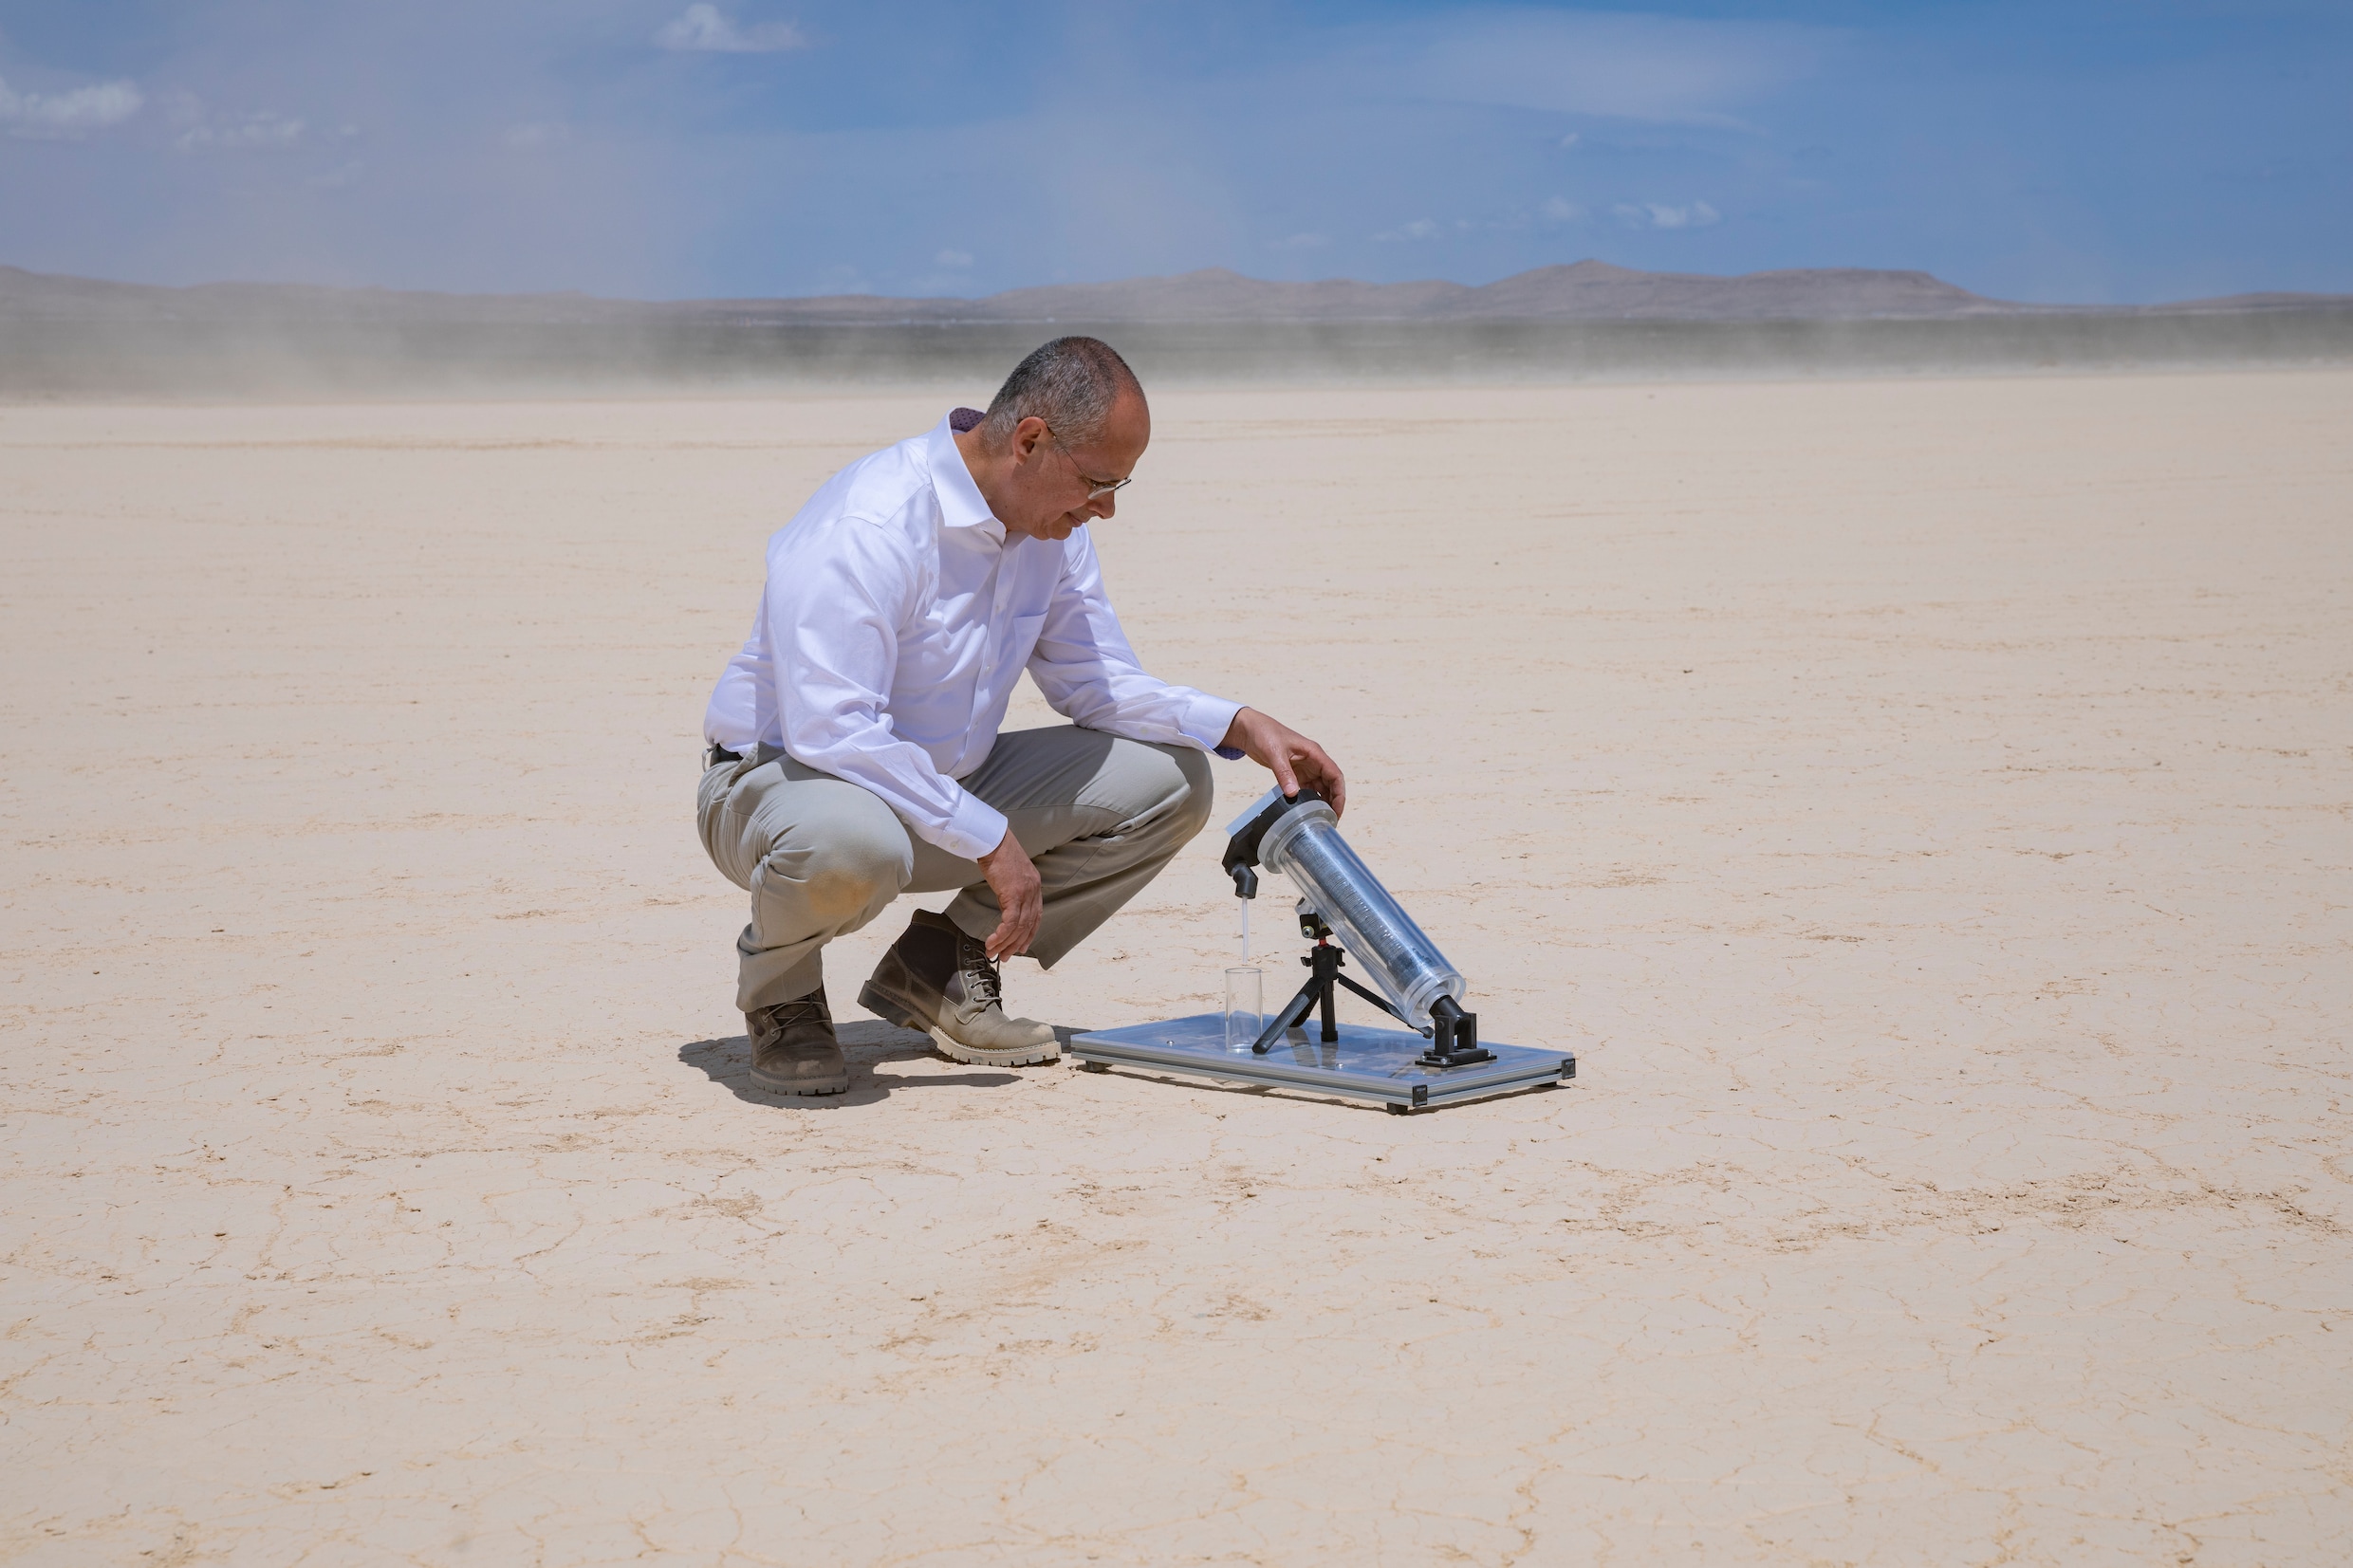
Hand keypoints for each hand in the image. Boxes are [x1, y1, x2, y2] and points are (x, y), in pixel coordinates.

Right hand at [977, 830, 1043, 960]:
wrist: (993, 840)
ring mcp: (1026, 893)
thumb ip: (1011, 890)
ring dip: (1006, 943)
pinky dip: (1001, 935)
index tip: (1021, 947)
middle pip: (1028, 925)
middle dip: (1015, 944)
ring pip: (1019, 927)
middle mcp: (1034, 890)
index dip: (1029, 934)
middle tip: (1004, 956)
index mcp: (1035, 886)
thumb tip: (1005, 904)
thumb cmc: (997, 853)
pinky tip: (992, 941)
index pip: (1036, 916)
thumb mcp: (1009, 874)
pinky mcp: (1013, 894)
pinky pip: (1010, 922)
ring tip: (994, 953)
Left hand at [1221, 707, 1346, 816]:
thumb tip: (1293, 794)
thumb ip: (1284, 773)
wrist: (1251, 730)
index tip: (1337, 810)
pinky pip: (1306, 789)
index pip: (1335, 775)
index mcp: (1314, 753)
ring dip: (1322, 802)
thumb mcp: (1274, 753)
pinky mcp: (1295, 773)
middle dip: (1333, 801)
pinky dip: (1308, 800)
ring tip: (1320, 819)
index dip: (1339, 793)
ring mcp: (1305, 768)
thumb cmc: (1265, 734)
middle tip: (1330, 820)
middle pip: (1330, 784)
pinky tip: (1306, 811)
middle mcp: (1313, 761)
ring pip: (1320, 787)